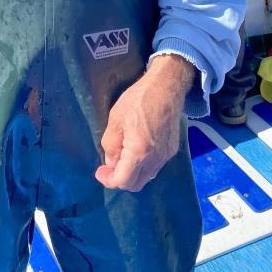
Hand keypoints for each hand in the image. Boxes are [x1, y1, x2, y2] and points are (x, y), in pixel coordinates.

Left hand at [95, 55, 194, 190]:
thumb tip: (111, 162)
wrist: (166, 87)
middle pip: (136, 184)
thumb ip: (111, 145)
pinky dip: (143, 165)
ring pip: (146, 176)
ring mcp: (166, 156)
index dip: (108, 180)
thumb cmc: (138, 100)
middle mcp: (155, 159)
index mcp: (139, 152)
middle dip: (120, 179)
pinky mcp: (172, 150)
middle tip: (108, 167)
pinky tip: (136, 150)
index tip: (99, 172)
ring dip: (132, 173)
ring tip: (121, 155)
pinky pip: (155, 166)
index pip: (123, 181)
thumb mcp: (115, 120)